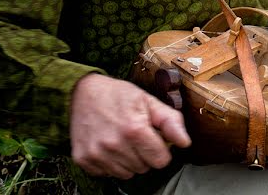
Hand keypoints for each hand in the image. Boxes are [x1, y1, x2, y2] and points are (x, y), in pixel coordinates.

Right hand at [70, 74, 190, 179]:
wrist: (82, 92)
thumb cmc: (118, 95)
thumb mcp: (149, 101)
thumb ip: (170, 121)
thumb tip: (185, 142)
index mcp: (134, 129)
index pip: (161, 161)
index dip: (161, 150)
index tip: (154, 139)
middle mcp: (114, 145)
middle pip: (144, 168)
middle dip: (145, 154)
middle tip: (136, 136)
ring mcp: (97, 154)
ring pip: (126, 174)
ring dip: (128, 160)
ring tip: (122, 140)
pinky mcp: (83, 159)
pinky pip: (107, 174)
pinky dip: (111, 163)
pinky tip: (109, 145)